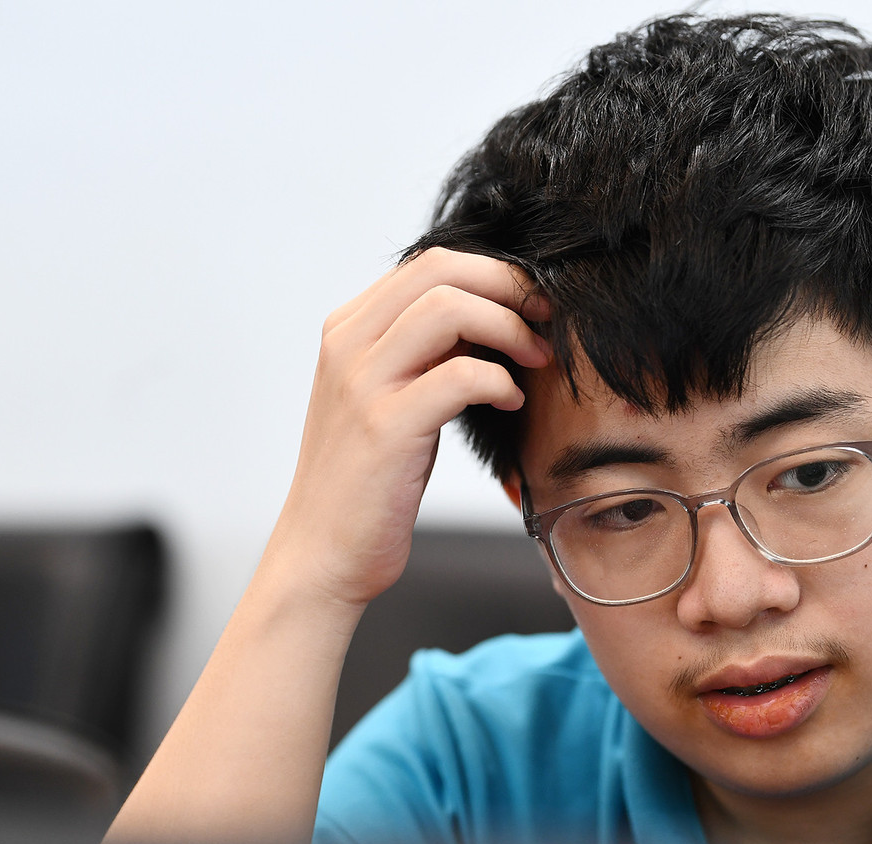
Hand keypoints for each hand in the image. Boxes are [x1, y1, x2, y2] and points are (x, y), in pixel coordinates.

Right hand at [261, 248, 549, 613]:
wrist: (323, 553)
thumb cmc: (369, 481)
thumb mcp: (391, 399)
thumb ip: (424, 354)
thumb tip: (494, 317)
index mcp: (348, 330)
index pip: (429, 263)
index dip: (494, 272)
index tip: (534, 303)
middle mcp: (347, 345)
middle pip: (441, 270)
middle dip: (510, 286)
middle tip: (548, 319)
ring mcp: (362, 383)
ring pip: (449, 309)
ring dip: (509, 327)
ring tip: (538, 358)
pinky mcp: (385, 427)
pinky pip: (459, 376)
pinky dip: (499, 380)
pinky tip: (513, 400)